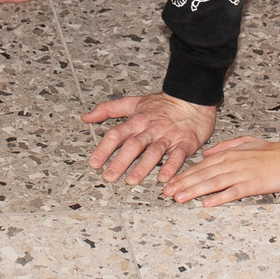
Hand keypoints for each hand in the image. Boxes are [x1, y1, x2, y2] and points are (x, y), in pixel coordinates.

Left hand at [82, 93, 218, 184]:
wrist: (192, 98)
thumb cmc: (163, 104)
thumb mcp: (133, 102)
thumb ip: (108, 109)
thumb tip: (86, 116)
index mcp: (137, 120)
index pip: (117, 134)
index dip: (104, 148)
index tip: (94, 162)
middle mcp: (151, 129)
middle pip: (133, 145)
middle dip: (120, 161)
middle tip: (109, 176)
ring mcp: (168, 136)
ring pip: (153, 152)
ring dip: (142, 167)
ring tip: (132, 180)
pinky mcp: (185, 142)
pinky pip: (178, 156)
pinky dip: (171, 167)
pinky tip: (164, 178)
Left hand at [162, 134, 279, 206]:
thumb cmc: (272, 151)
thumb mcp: (246, 142)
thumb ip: (225, 147)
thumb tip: (206, 154)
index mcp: (229, 154)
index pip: (201, 166)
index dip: (184, 175)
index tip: (170, 182)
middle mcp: (231, 163)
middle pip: (202, 175)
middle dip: (182, 184)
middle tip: (166, 193)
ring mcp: (241, 174)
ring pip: (212, 183)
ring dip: (194, 191)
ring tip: (179, 198)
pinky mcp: (253, 185)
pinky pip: (232, 192)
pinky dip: (219, 197)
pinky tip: (207, 203)